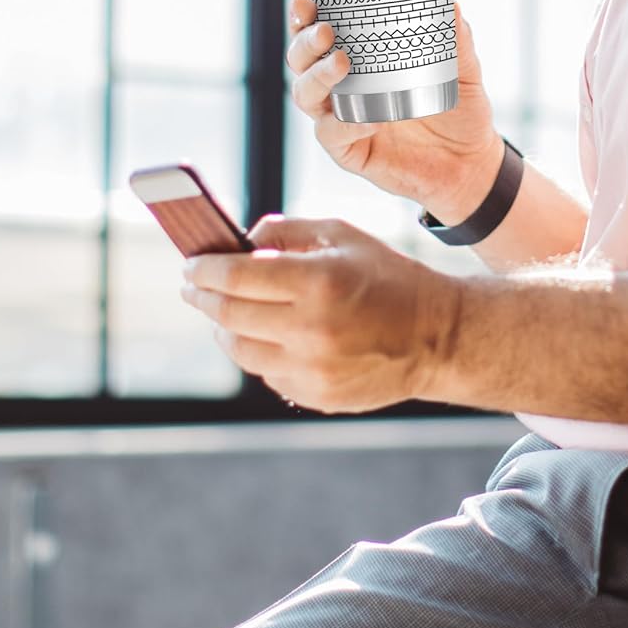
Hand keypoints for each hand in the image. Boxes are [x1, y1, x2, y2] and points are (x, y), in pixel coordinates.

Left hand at [179, 214, 462, 412]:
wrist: (437, 337)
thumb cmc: (388, 277)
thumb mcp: (342, 236)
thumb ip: (286, 231)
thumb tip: (240, 242)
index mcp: (318, 283)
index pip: (235, 276)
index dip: (204, 269)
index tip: (191, 264)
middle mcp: (311, 330)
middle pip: (228, 315)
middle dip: (203, 296)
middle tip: (193, 285)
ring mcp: (312, 370)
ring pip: (240, 350)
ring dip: (224, 328)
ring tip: (226, 311)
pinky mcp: (316, 396)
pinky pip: (267, 373)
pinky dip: (259, 352)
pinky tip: (268, 335)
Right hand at [286, 0, 501, 220]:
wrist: (469, 161)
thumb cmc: (457, 109)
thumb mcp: (463, 69)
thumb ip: (456, 39)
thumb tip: (449, 4)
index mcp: (359, 57)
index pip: (318, 29)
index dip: (304, 14)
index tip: (307, 1)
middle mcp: (341, 85)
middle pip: (300, 58)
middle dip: (304, 41)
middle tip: (326, 32)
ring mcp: (340, 117)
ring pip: (304, 94)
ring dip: (317, 76)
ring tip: (342, 64)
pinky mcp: (349, 150)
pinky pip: (331, 135)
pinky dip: (344, 125)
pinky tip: (369, 120)